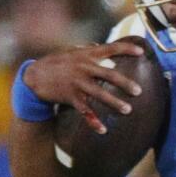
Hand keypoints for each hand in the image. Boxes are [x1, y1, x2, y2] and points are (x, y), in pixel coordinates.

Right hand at [23, 41, 145, 134]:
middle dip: (125, 83)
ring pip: (99, 94)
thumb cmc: (56, 62)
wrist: (34, 75)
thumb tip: (99, 46)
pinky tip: (103, 130)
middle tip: (138, 91)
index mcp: (87, 55)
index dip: (126, 49)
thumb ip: (87, 50)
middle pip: (109, 74)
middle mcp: (84, 67)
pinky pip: (85, 110)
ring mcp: (77, 82)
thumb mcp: (71, 52)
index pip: (110, 48)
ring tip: (127, 110)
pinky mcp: (70, 96)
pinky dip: (93, 121)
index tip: (141, 51)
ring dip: (114, 103)